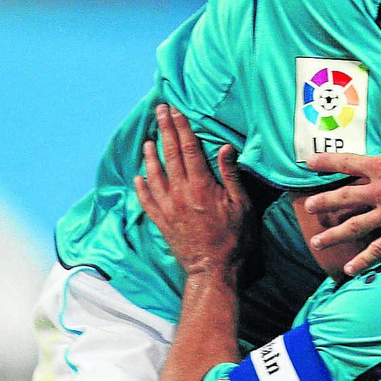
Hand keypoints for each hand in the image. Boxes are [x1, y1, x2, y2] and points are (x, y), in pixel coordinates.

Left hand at [132, 105, 250, 279]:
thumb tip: (225, 148)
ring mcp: (168, 208)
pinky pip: (147, 201)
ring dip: (151, 155)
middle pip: (170, 155)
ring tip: (149, 140)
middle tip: (159, 111)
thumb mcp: (242, 205)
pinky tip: (138, 177)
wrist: (213, 270)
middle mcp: (181, 193)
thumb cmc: (234, 239)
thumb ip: (231, 175)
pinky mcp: (162, 222)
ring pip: (155, 175)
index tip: (176, 110)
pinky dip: (141, 187)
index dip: (182, 127)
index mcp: (201, 185)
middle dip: (165, 130)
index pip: (189, 148)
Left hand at [304, 113, 380, 274]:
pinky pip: (379, 248)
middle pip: (343, 198)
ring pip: (354, 226)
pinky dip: (364, 260)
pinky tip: (350, 268)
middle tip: (309, 208)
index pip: (347, 162)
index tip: (308, 163)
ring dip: (333, 236)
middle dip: (324, 203)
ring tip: (317, 242)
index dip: (325, 162)